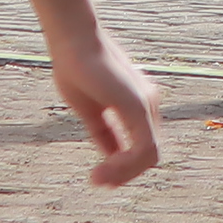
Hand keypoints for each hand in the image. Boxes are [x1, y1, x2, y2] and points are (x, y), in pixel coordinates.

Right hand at [46, 23, 161, 185]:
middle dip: (124, 173)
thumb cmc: (76, 67)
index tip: (97, 177)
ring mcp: (146, 104)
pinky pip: (144, 148)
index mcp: (138, 104)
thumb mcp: (89, 109)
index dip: (122, 166)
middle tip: (97, 180)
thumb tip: (109, 155)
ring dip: (124, 172)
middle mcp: (148, 104)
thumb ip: (103, 131)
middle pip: (148, 153)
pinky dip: (126, 165)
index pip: (141, 146)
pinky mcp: (138, 105)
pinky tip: (103, 169)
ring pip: (149, 156)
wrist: (73, 42)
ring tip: (98, 177)